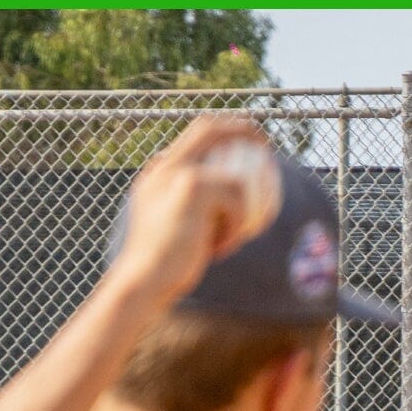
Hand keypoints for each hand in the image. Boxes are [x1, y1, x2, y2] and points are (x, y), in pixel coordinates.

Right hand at [110, 117, 280, 307]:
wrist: (143, 282)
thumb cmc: (164, 261)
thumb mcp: (174, 224)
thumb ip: (189, 202)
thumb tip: (228, 192)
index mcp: (160, 170)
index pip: (198, 129)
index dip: (229, 128)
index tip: (252, 138)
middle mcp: (165, 165)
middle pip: (211, 128)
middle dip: (244, 130)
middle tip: (268, 149)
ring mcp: (177, 173)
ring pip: (233, 179)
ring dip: (242, 210)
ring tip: (229, 238)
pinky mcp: (191, 187)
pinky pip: (236, 200)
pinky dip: (236, 227)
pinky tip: (219, 249)